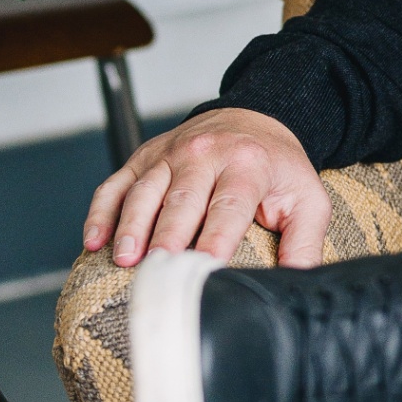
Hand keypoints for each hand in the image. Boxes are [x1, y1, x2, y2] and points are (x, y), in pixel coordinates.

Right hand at [83, 107, 329, 269]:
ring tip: (125, 259)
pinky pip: (116, 184)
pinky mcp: (145, 157)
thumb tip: (298, 283)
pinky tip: (94, 241)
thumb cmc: (278, 169)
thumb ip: (305, 241)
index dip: (217, 236)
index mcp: (248, 165)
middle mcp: (205, 154)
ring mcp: (170, 153)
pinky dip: (101, 211)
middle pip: (182, 200)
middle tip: (158, 269)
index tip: (206, 265)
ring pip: (145, 191)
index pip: (230, 205)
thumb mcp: (307, 199)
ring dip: (132, 226)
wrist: (254, 118)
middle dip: (168, 235)